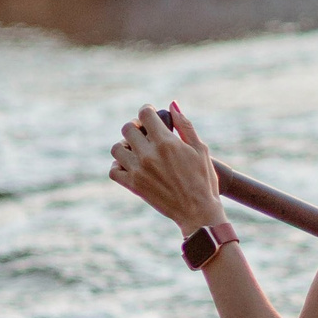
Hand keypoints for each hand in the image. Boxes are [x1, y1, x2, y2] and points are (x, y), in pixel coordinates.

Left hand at [109, 103, 221, 234]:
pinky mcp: (133, 185)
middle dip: (136, 127)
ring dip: (125, 146)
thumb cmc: (204, 180)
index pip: (145, 114)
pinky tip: (131, 165)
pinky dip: (119, 165)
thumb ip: (185, 126)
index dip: (147, 110)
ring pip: (117, 148)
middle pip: (127, 128)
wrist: (198, 212)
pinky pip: (113, 170)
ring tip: (137, 150)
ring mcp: (138, 170)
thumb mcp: (201, 149)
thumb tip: (172, 105)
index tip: (151, 114)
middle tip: (145, 133)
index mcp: (166, 142)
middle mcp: (148, 154)